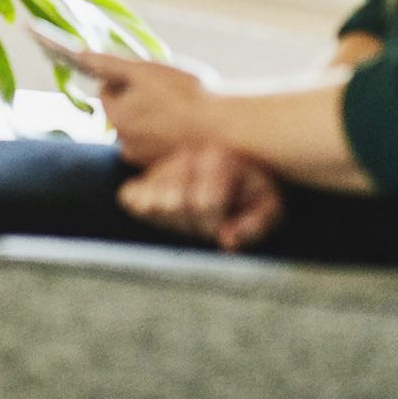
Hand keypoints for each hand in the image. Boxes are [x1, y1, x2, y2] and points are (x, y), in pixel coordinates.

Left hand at [73, 51, 216, 167]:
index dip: (127, 79)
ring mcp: (147, 159)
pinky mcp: (167, 168)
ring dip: (155, 117)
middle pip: (124, 112)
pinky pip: (160, 144)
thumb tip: (78, 55)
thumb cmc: (187, 96)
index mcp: (117, 119)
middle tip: (169, 92)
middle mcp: (126, 144)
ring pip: (143, 128)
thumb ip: (108, 63)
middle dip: (140, 100)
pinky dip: (169, 134)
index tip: (151, 78)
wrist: (228, 129)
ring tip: (182, 110)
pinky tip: (188, 127)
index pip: (107, 91)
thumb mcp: (144, 70)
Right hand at [117, 143, 282, 250]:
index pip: (203, 201)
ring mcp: (164, 166)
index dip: (212, 225)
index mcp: (219, 158)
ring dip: (168, 223)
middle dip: (190, 226)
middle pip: (174, 203)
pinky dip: (138, 208)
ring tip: (186, 224)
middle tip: (203, 230)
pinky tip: (153, 214)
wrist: (239, 173)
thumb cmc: (254, 194)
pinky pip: (129, 195)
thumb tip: (226, 243)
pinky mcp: (147, 177)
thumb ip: (253, 225)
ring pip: (152, 202)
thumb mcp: (268, 208)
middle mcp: (187, 155)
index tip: (222, 232)